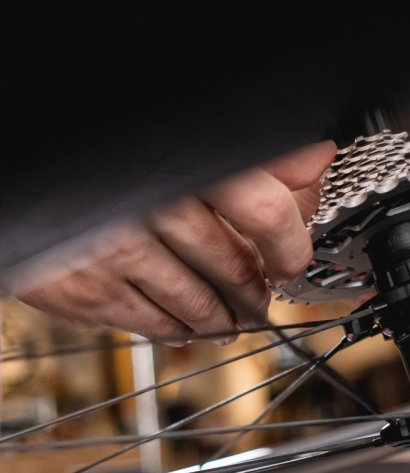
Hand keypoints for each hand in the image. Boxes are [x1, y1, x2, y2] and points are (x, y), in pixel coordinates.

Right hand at [19, 141, 336, 343]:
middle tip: (263, 303)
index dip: (290, 247)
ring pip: (192, 303)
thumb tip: (317, 160)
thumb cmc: (110, 155)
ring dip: (221, 319)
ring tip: (234, 322)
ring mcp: (112, 249)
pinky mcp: (78, 285)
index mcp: (187, 164)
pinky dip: (172, 330)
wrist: (23, 176)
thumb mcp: (193, 141)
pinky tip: (186, 329)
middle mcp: (152, 205)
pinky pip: (142, 322)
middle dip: (254, 293)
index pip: (266, 212)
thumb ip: (262, 157)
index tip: (293, 262)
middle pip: (231, 267)